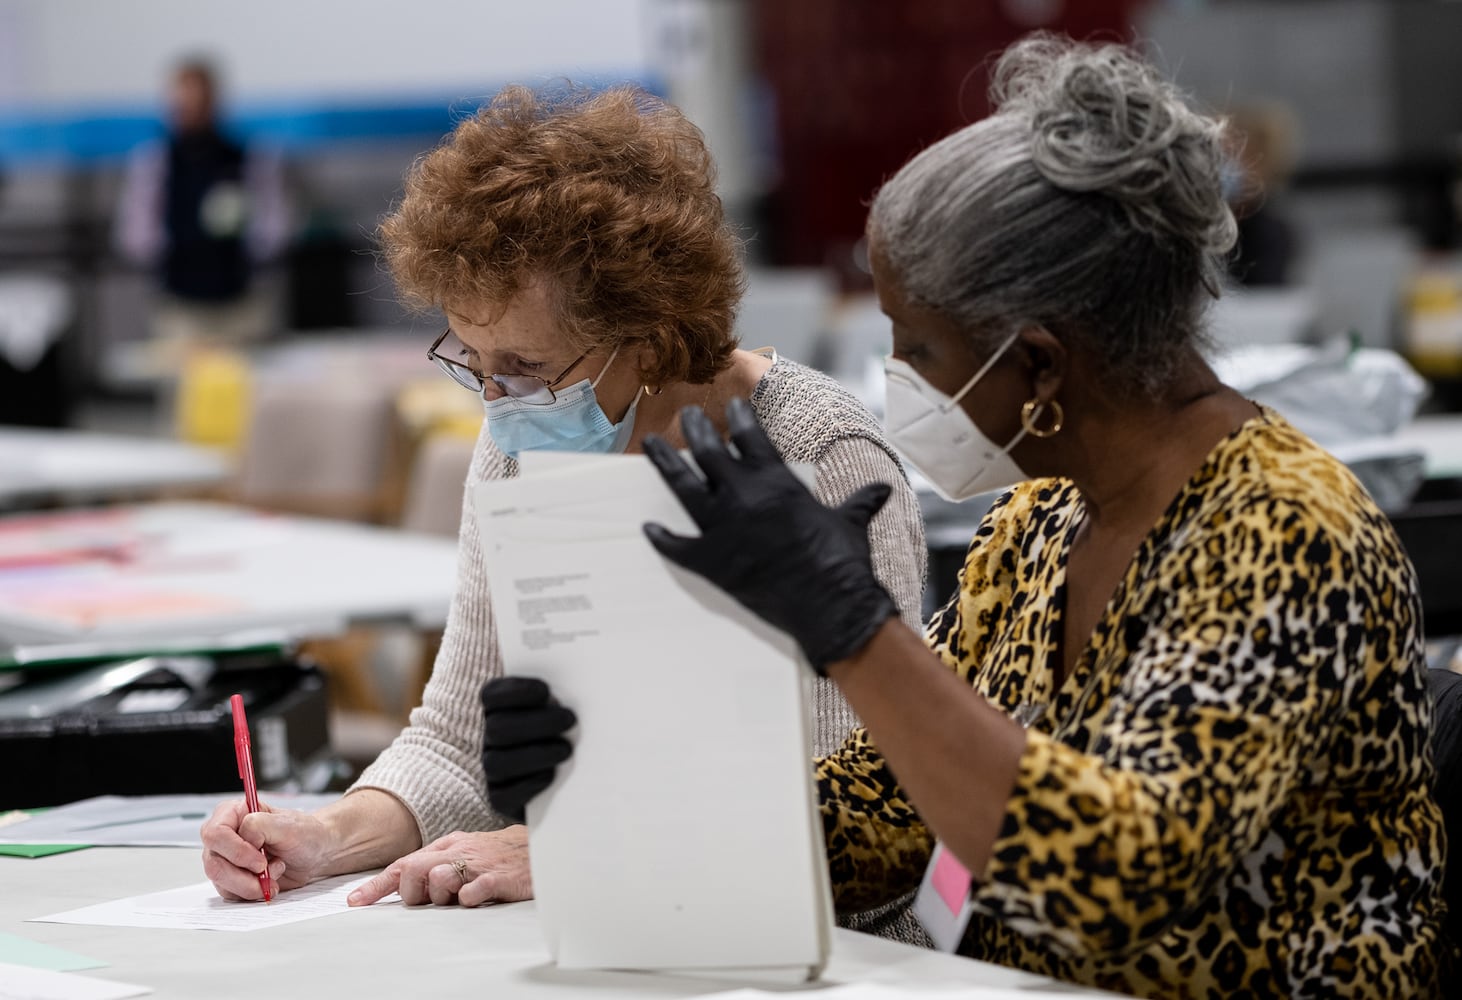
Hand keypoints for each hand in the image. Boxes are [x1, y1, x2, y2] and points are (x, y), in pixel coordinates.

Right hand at [200, 799, 333, 900]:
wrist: (314, 853)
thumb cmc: (303, 834)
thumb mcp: (288, 825)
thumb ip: (261, 825)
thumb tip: (244, 835)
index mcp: (232, 813)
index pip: (215, 834)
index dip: (236, 851)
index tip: (261, 861)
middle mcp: (223, 836)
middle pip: (214, 863)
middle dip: (244, 875)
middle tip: (268, 871)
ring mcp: (224, 858)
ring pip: (221, 881)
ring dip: (251, 884)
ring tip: (274, 871)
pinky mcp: (230, 878)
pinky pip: (230, 893)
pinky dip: (253, 891)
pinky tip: (269, 881)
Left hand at [347, 828, 532, 906]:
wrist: (541, 847)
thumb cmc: (499, 854)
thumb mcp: (463, 852)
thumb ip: (436, 865)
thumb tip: (405, 885)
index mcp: (446, 846)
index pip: (403, 864)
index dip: (377, 885)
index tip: (356, 901)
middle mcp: (457, 852)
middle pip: (413, 871)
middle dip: (412, 892)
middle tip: (428, 900)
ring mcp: (477, 864)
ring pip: (439, 879)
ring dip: (441, 895)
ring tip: (458, 896)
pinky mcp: (498, 877)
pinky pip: (472, 890)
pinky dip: (466, 898)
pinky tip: (472, 898)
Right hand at [481, 676, 576, 823]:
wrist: (572, 783)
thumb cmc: (572, 732)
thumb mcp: (567, 709)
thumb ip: (567, 696)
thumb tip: (586, 685)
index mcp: (500, 709)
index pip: (492, 695)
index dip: (514, 691)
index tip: (546, 690)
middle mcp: (491, 738)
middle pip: (498, 728)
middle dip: (535, 722)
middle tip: (570, 719)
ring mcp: (493, 770)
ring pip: (498, 762)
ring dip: (534, 754)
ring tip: (566, 749)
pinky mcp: (500, 799)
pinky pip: (502, 796)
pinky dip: (527, 785)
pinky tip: (552, 775)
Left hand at [642, 399, 898, 673]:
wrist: (831, 606)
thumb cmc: (844, 562)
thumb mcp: (851, 523)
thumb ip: (860, 503)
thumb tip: (882, 490)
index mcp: (777, 482)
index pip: (751, 436)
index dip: (740, 417)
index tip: (732, 404)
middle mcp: (744, 497)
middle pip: (709, 452)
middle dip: (696, 429)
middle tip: (686, 414)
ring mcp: (722, 528)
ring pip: (683, 487)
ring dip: (664, 463)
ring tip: (650, 444)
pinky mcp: (711, 562)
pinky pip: (678, 547)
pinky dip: (663, 540)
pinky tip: (649, 530)